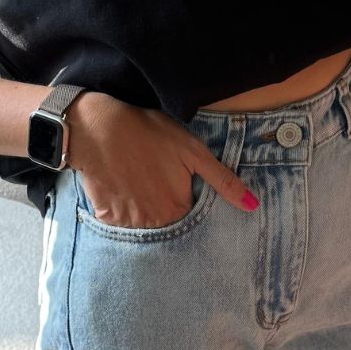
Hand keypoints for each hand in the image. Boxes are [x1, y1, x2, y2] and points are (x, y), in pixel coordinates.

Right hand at [67, 92, 258, 228]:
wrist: (97, 126)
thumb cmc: (149, 133)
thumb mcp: (193, 151)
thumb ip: (223, 181)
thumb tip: (253, 206)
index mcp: (178, 210)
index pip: (190, 215)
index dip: (184, 196)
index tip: (175, 179)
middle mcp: (155, 223)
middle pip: (166, 221)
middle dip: (163, 203)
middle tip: (153, 175)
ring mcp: (128, 222)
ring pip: (143, 222)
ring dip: (142, 206)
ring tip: (136, 177)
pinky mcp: (106, 216)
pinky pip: (118, 220)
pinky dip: (120, 205)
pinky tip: (120, 182)